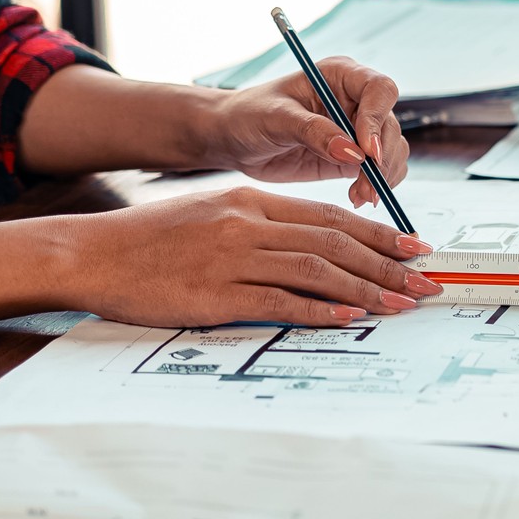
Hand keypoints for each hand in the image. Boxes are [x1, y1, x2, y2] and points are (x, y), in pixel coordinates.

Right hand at [59, 187, 441, 327]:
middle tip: (426, 282)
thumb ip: (262, 226)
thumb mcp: (214, 214)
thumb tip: (314, 247)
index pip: (330, 217)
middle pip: (334, 243)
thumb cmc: (153, 240)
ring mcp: (231, 258)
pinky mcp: (213, 294)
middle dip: (388, 265)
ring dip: (366, 290)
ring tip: (401, 304)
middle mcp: (248, 224)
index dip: (379, 234)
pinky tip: (348, 318)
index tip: (414, 248)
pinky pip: (276, 302)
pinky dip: (317, 310)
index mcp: (252, 201)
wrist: (92, 254)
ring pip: (315, 271)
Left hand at [198, 57, 408, 209]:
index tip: (366, 151)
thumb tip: (354, 153)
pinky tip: (356, 197)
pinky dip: (376, 186)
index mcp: (341, 76)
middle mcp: (356, 100)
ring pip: (392, 151)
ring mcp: (358, 130)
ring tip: (359, 197)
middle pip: (390, 125)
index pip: (380, 90)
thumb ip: (314, 131)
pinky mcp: (355, 157)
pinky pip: (381, 171)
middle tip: (367, 187)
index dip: (378, 119)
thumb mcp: (276, 118)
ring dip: (382, 177)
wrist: (234, 140)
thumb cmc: (248, 115)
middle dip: (382, 159)